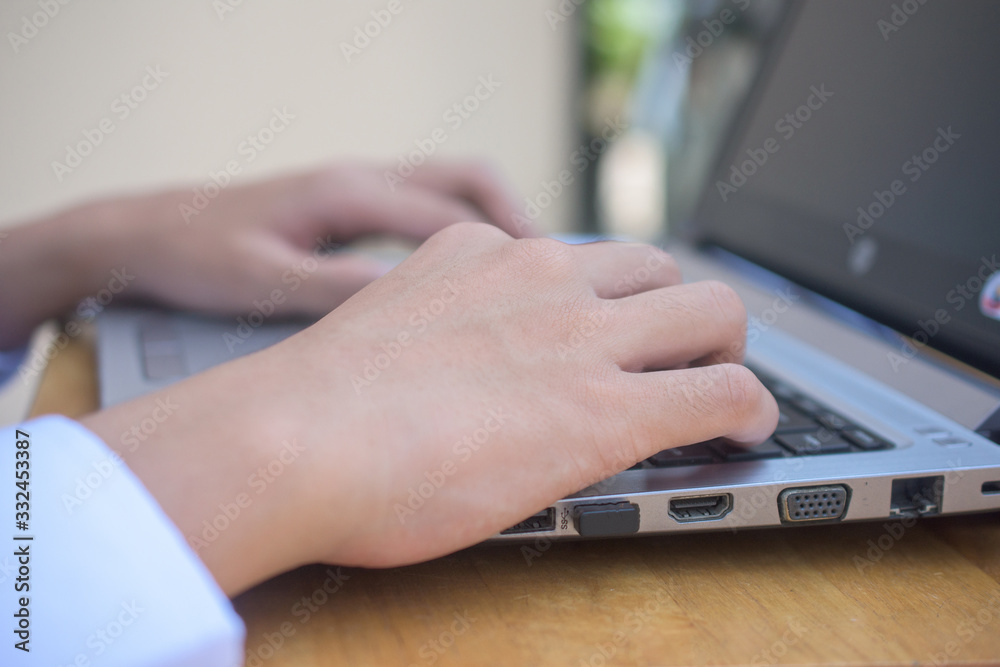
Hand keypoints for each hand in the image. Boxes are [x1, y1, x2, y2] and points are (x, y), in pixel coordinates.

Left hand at [0, 161, 530, 347]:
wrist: (151, 233)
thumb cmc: (200, 257)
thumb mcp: (264, 282)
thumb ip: (336, 291)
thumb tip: (414, 307)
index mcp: (348, 194)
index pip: (447, 213)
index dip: (506, 246)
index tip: (549, 282)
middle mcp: (361, 179)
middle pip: (465, 178)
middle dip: (518, 217)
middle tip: (558, 271)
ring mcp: (357, 187)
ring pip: (450, 186)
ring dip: (494, 219)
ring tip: (529, 273)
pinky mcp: (349, 204)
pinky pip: (424, 205)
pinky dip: (461, 229)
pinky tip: (470, 273)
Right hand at [82, 223, 778, 594]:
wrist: (295, 440)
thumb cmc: (310, 409)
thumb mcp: (386, 327)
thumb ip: (438, 325)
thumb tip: (457, 367)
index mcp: (483, 255)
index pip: (580, 257)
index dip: (611, 297)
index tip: (616, 327)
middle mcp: (542, 277)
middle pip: (659, 266)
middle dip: (684, 309)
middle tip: (685, 351)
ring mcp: (581, 336)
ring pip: (709, 309)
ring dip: (724, 346)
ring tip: (723, 385)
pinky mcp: (608, 409)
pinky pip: (719, 390)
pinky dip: (746, 407)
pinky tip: (744, 428)